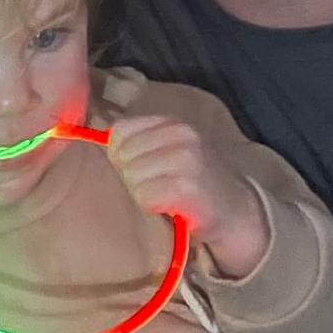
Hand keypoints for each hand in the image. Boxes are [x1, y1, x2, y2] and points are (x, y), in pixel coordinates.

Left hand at [106, 114, 267, 276]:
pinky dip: (152, 206)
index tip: (140, 168)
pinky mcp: (187, 186)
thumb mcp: (168, 150)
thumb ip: (138, 142)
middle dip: (131, 176)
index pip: (119, 130)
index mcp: (172, 122)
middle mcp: (180, 134)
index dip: (120, 154)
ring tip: (164, 195)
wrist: (234, 211)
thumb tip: (98, 140)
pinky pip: (145, 196)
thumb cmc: (192, 182)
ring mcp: (186, 159)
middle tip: (156, 186)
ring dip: (142, 193)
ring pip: (132, 176)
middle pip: (122, 155)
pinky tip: (170, 206)